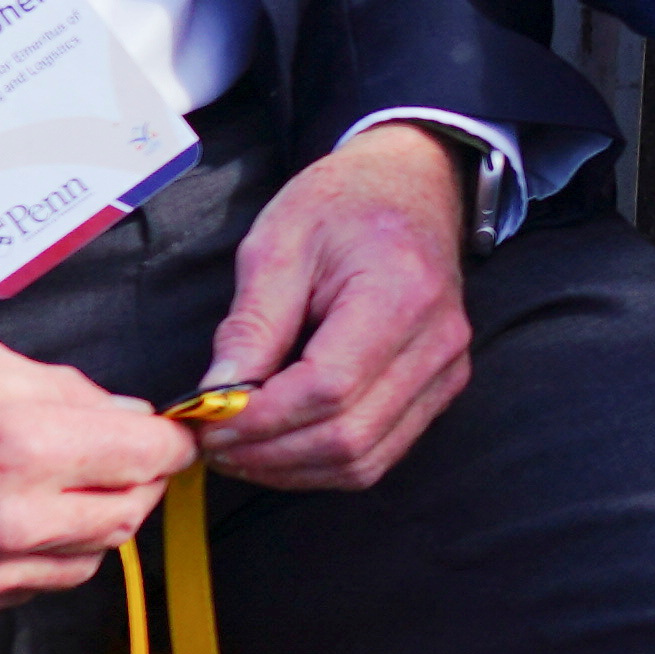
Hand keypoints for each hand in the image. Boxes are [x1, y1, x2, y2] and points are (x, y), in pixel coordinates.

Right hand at [0, 330, 195, 625]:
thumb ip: (68, 393)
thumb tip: (129, 417)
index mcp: (22, 446)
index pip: (146, 457)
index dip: (169, 443)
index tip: (170, 436)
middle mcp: (9, 521)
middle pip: (127, 516)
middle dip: (136, 483)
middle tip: (118, 458)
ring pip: (87, 561)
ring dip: (89, 524)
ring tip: (56, 486)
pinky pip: (29, 587)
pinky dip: (37, 555)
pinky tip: (8, 518)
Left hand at [195, 123, 472, 489]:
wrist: (411, 185)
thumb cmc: (342, 203)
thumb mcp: (280, 244)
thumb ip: (251, 325)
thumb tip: (217, 398)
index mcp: (399, 293)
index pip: (328, 387)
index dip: (263, 419)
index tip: (208, 423)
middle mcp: (436, 342)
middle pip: (348, 437)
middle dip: (270, 454)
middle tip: (214, 444)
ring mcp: (446, 371)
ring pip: (365, 460)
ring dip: (293, 468)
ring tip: (240, 450)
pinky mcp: (440, 389)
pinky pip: (381, 453)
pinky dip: (324, 463)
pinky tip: (280, 445)